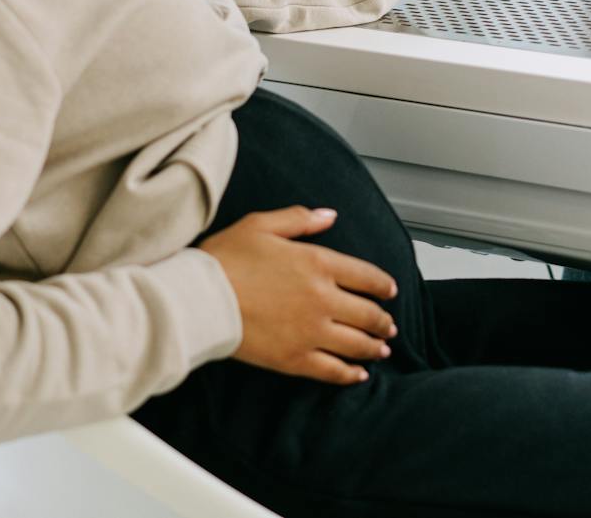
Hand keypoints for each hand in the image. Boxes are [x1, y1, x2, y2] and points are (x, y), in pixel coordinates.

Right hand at [199, 206, 398, 385]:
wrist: (200, 299)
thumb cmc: (226, 258)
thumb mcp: (262, 224)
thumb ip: (300, 219)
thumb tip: (329, 215)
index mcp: (319, 263)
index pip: (366, 276)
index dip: (383, 286)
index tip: (391, 292)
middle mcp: (323, 299)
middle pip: (368, 314)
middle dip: (383, 321)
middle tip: (390, 327)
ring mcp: (311, 332)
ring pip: (356, 344)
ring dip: (375, 348)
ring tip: (383, 350)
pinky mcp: (295, 359)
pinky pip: (332, 370)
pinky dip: (350, 374)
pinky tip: (358, 375)